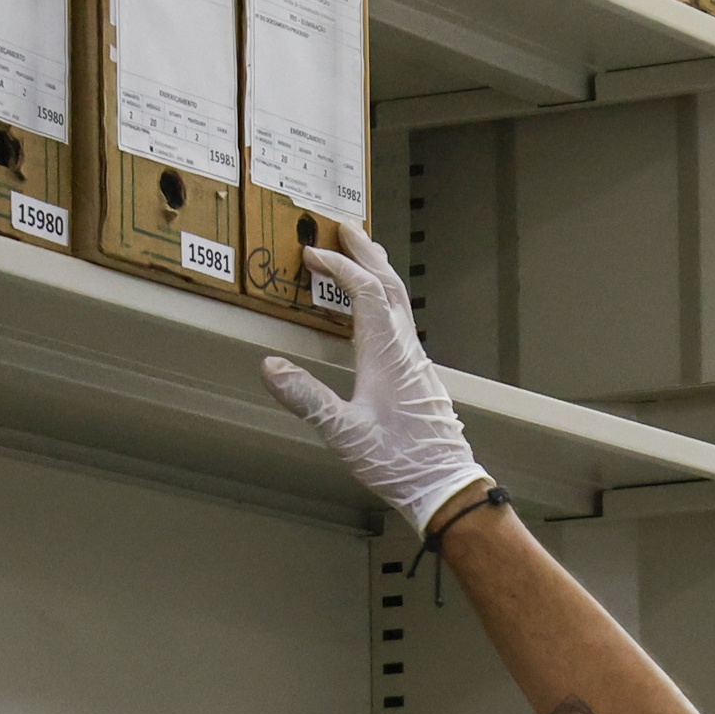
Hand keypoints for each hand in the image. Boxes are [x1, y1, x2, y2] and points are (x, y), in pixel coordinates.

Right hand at [259, 233, 494, 538]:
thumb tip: (271, 367)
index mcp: (387, 353)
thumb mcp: (344, 433)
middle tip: (345, 228)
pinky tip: (377, 311)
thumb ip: (308, 399)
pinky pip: (402, 321)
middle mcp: (406, 349)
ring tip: (362, 254)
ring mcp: (416, 360)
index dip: (340, 267)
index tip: (313, 254)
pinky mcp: (420, 375)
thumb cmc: (399, 462)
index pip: (365, 291)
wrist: (443, 485)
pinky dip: (386, 299)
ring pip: (400, 301)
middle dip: (366, 253)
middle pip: (389, 284)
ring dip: (378, 272)